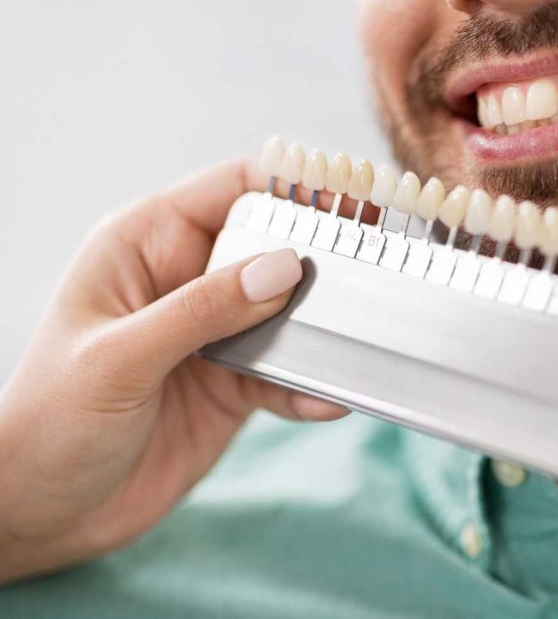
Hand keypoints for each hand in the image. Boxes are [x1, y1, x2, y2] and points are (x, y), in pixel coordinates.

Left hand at [0, 160, 347, 582]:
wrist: (44, 511)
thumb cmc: (49, 422)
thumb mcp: (121, 358)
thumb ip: (203, 310)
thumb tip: (284, 268)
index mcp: (147, 245)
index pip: (233, 188)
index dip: (294, 186)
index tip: (352, 196)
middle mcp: (188, 279)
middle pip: (275, 246)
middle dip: (323, 259)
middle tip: (375, 271)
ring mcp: (216, 332)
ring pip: (291, 312)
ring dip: (324, 328)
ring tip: (358, 341)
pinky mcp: (236, 383)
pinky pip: (288, 373)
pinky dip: (311, 385)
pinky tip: (328, 400)